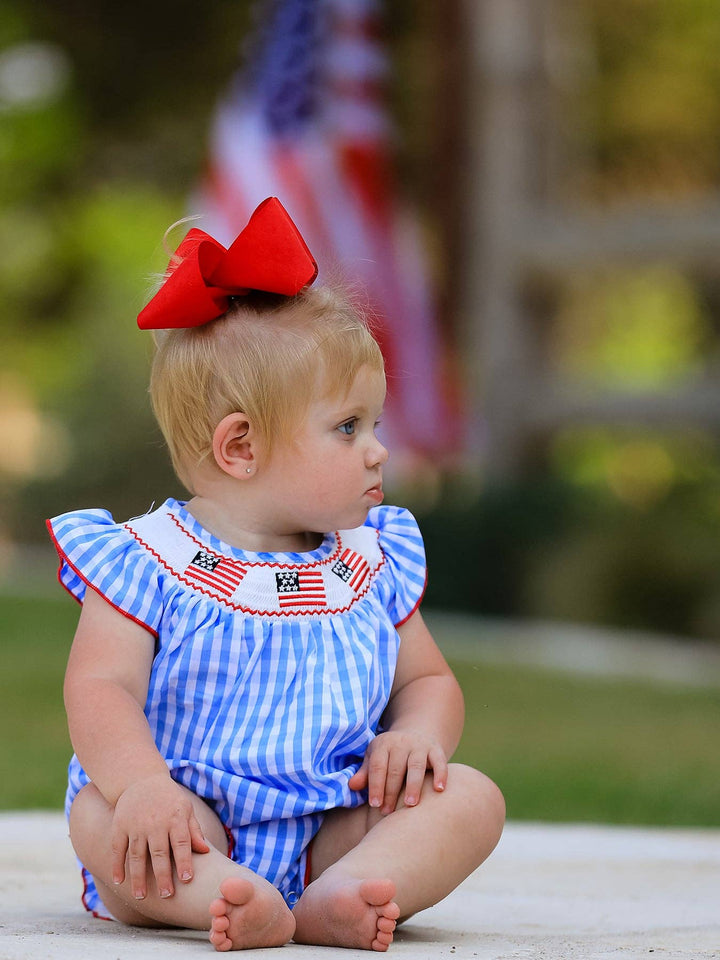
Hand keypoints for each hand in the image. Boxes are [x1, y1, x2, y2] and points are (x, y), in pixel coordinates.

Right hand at [110, 773, 209, 899]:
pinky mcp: (119, 826)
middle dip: (163, 876)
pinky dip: (117, 865)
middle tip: (167, 895)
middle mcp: (155, 822)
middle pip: (159, 853)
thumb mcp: (185, 809)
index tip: (187, 879)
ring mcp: (136, 824)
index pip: (182, 843)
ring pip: (137, 855)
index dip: (185, 861)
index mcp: (175, 818)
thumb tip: (206, 851)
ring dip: (138, 877)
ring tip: (141, 896)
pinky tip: (119, 882)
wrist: (141, 779)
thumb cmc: (169, 799)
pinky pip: (118, 849)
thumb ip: (194, 830)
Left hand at [348, 730, 447, 814]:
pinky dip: (440, 774)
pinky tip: (439, 790)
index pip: (378, 766)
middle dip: (391, 791)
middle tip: (388, 812)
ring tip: (410, 805)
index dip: (376, 785)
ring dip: (413, 785)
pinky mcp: (436, 750)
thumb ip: (365, 773)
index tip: (375, 804)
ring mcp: (419, 745)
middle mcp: (401, 742)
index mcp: (383, 744)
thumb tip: (352, 786)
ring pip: (416, 765)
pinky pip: (439, 761)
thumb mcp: (375, 758)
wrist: (415, 734)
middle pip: (396, 768)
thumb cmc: (390, 755)